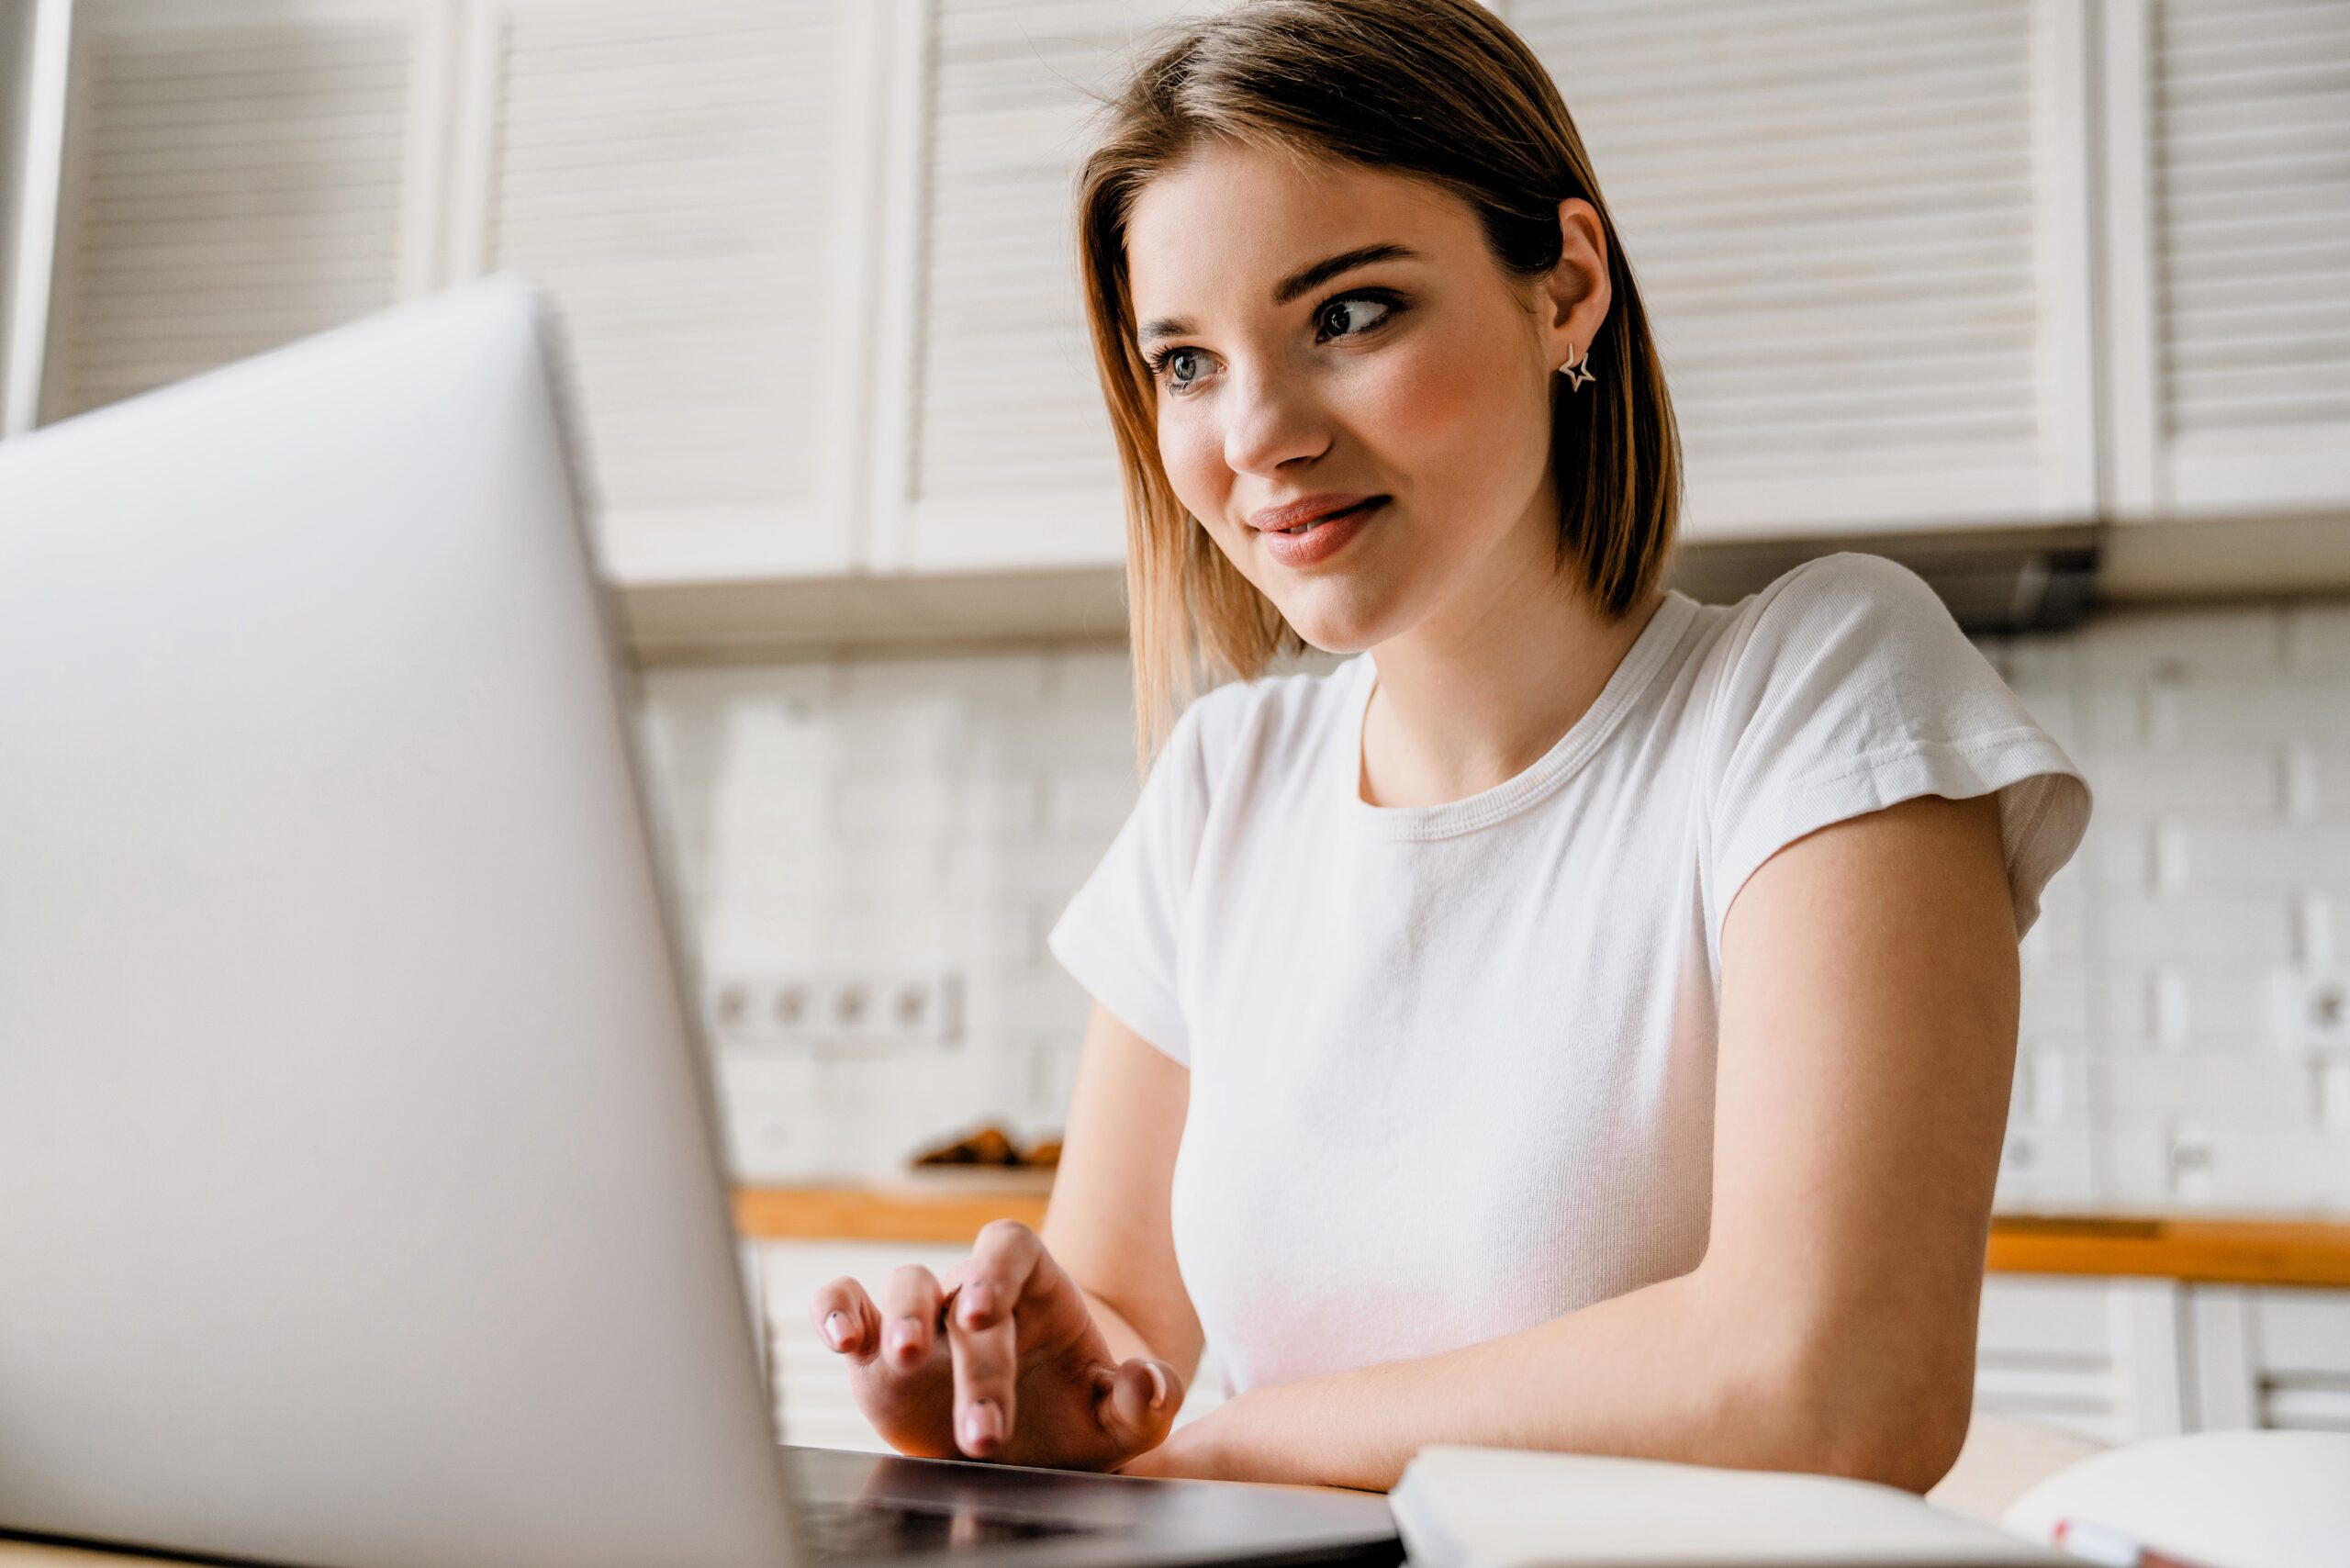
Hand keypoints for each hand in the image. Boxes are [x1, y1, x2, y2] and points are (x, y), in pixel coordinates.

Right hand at [809, 1219, 1185, 1467]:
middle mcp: (974, 1294)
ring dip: (900, 1321)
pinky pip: (846, 1305)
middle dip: (973, 1368)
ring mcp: (925, 1320)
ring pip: (903, 1286)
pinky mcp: (878, 1357)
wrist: (1035, 1448)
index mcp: (1035, 1291)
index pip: (1010, 1247)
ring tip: (906, 1362)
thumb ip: (1145, 1401)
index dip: (994, 1271)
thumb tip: (1149, 1382)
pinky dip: (834, 1310)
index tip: (984, 1314)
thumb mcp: (1122, 1422)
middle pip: (963, 1296)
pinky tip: (839, 1339)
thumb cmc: (1076, 1419)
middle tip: (985, 1435)